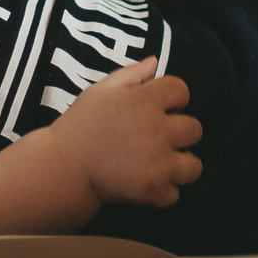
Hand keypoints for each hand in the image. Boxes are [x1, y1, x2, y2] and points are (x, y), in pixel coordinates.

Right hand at [49, 59, 203, 206]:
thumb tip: (155, 62)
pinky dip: (163, 193)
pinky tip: (149, 185)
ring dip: (181, 166)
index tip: (162, 108)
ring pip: (194, 166)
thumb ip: (131, 74)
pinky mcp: (152, 189)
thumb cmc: (81, 125)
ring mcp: (157, 162)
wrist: (62, 165)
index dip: (174, 98)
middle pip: (195, 129)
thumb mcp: (101, 90)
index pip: (182, 91)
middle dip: (181, 133)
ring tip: (163, 165)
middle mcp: (157, 130)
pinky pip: (175, 194)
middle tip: (161, 139)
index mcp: (145, 101)